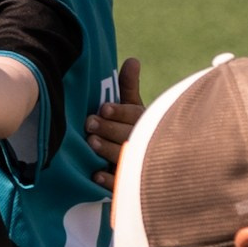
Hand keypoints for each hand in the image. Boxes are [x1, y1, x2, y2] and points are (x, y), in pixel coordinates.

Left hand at [85, 56, 144, 190]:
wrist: (157, 166)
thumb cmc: (135, 130)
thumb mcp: (134, 108)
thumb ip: (129, 87)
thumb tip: (132, 59)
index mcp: (145, 122)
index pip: (135, 115)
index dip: (119, 112)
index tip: (103, 107)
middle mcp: (145, 143)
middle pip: (129, 136)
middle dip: (109, 129)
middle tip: (90, 124)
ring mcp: (139, 166)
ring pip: (125, 158)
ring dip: (109, 151)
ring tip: (92, 144)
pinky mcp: (131, 186)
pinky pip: (122, 186)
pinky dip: (110, 180)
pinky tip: (96, 175)